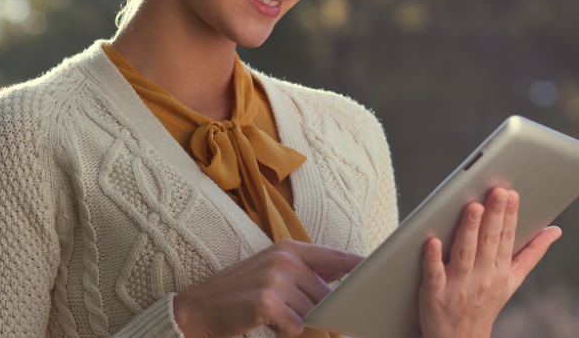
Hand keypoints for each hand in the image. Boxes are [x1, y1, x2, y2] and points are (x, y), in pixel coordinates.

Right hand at [172, 239, 363, 337]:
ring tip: (274, 316)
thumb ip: (306, 274)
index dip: (360, 267)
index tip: (380, 275)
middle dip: (317, 312)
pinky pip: (296, 326)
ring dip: (298, 323)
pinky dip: (286, 331)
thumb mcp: (271, 271)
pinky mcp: (268, 302)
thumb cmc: (238, 293)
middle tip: (290, 313)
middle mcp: (285, 260)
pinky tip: (267, 323)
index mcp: (289, 249)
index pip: (336, 257)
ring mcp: (276, 279)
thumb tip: (341, 284)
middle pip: (326, 295)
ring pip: (313, 313)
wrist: (198, 308)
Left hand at [418, 187, 562, 337]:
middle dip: (494, 215)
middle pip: (488, 241)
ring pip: (464, 253)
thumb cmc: (485, 303)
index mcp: (500, 270)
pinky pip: (434, 273)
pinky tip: (431, 240)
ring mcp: (458, 285)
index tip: (511, 193)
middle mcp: (482, 277)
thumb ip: (531, 253)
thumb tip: (555, 230)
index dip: (509, 215)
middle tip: (497, 191)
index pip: (506, 237)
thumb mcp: (512, 280)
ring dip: (468, 230)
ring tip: (472, 207)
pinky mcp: (434, 293)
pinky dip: (432, 258)